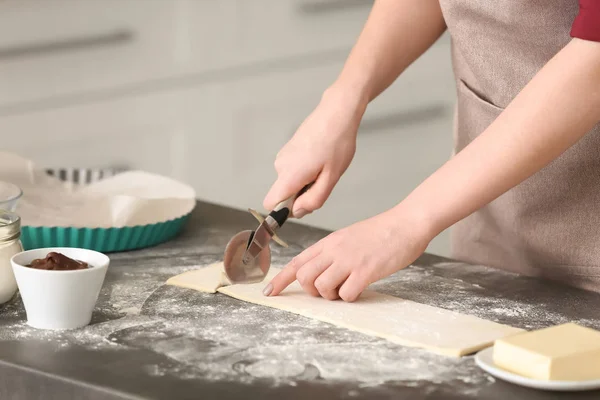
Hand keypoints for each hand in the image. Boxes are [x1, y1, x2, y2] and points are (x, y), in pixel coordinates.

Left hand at [262, 206, 431, 301]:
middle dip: (311, 291)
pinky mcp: (365, 271)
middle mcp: (334, 250)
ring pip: (321, 287)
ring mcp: (349, 260)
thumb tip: (320, 272)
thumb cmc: (380, 233)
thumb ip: (332, 253)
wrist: (406, 223)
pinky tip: (361, 287)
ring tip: (348, 287)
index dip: (280, 279)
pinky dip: (351, 297)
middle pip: (304, 277)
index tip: (269, 292)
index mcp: (328, 242)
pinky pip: (346, 294)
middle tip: (329, 290)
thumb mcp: (348, 237)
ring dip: (332, 295)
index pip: (297, 262)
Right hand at [263, 86, 366, 217]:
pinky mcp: (288, 150)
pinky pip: (293, 171)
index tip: (304, 203)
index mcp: (289, 175)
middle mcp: (280, 166)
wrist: (336, 113)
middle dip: (301, 195)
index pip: (270, 204)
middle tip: (323, 180)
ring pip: (290, 183)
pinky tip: (320, 159)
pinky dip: (305, 171)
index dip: (285, 211)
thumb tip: (297, 212)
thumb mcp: (331, 178)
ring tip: (324, 166)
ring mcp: (283, 157)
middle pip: (283, 195)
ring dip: (306, 182)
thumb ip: (313, 200)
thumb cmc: (337, 143)